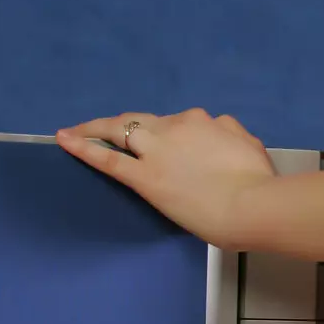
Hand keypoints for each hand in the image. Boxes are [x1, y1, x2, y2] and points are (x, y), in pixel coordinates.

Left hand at [54, 107, 277, 249]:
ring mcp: (157, 151)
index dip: (168, 133)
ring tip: (77, 131)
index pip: (178, 123)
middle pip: (141, 119)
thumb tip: (222, 131)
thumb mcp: (250, 146)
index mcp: (203, 122)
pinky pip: (109, 159)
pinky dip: (84, 148)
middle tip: (106, 128)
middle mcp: (175, 128)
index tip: (165, 146)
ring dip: (97, 128)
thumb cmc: (257, 182)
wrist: (251, 204)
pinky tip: (65, 141)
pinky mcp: (144, 177)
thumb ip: (231, 135)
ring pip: (120, 129)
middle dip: (122, 122)